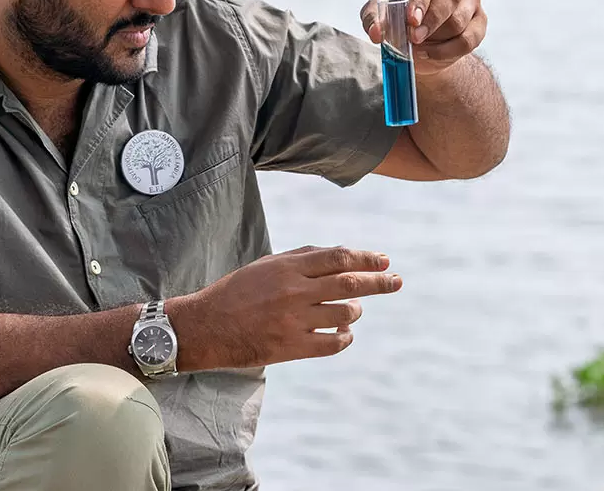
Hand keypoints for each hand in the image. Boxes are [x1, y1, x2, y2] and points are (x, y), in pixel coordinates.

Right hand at [170, 246, 402, 370]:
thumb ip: (304, 258)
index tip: (385, 260)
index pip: (339, 258)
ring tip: (352, 311)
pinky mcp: (291, 347)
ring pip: (345, 314)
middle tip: (397, 281)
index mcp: (288, 267)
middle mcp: (294, 292)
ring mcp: (294, 321)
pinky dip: (345, 337)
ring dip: (356, 311)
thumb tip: (343, 255)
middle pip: (350, 284)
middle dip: (379, 282)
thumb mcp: (267, 265)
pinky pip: (333, 343)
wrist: (206, 327)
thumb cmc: (238, 291)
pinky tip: (343, 332)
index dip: (366, 258)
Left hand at [360, 0, 486, 75]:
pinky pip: (469, 39)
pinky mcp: (481, 19)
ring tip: (417, 47)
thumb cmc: (399, 13)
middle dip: (431, 21)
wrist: (422, 36)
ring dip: (436, 39)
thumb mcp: (378, 13)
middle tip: (414, 38)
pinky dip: (448, 52)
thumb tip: (376, 34)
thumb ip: (372, 19)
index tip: (411, 20)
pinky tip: (431, 54)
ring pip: (459, 20)